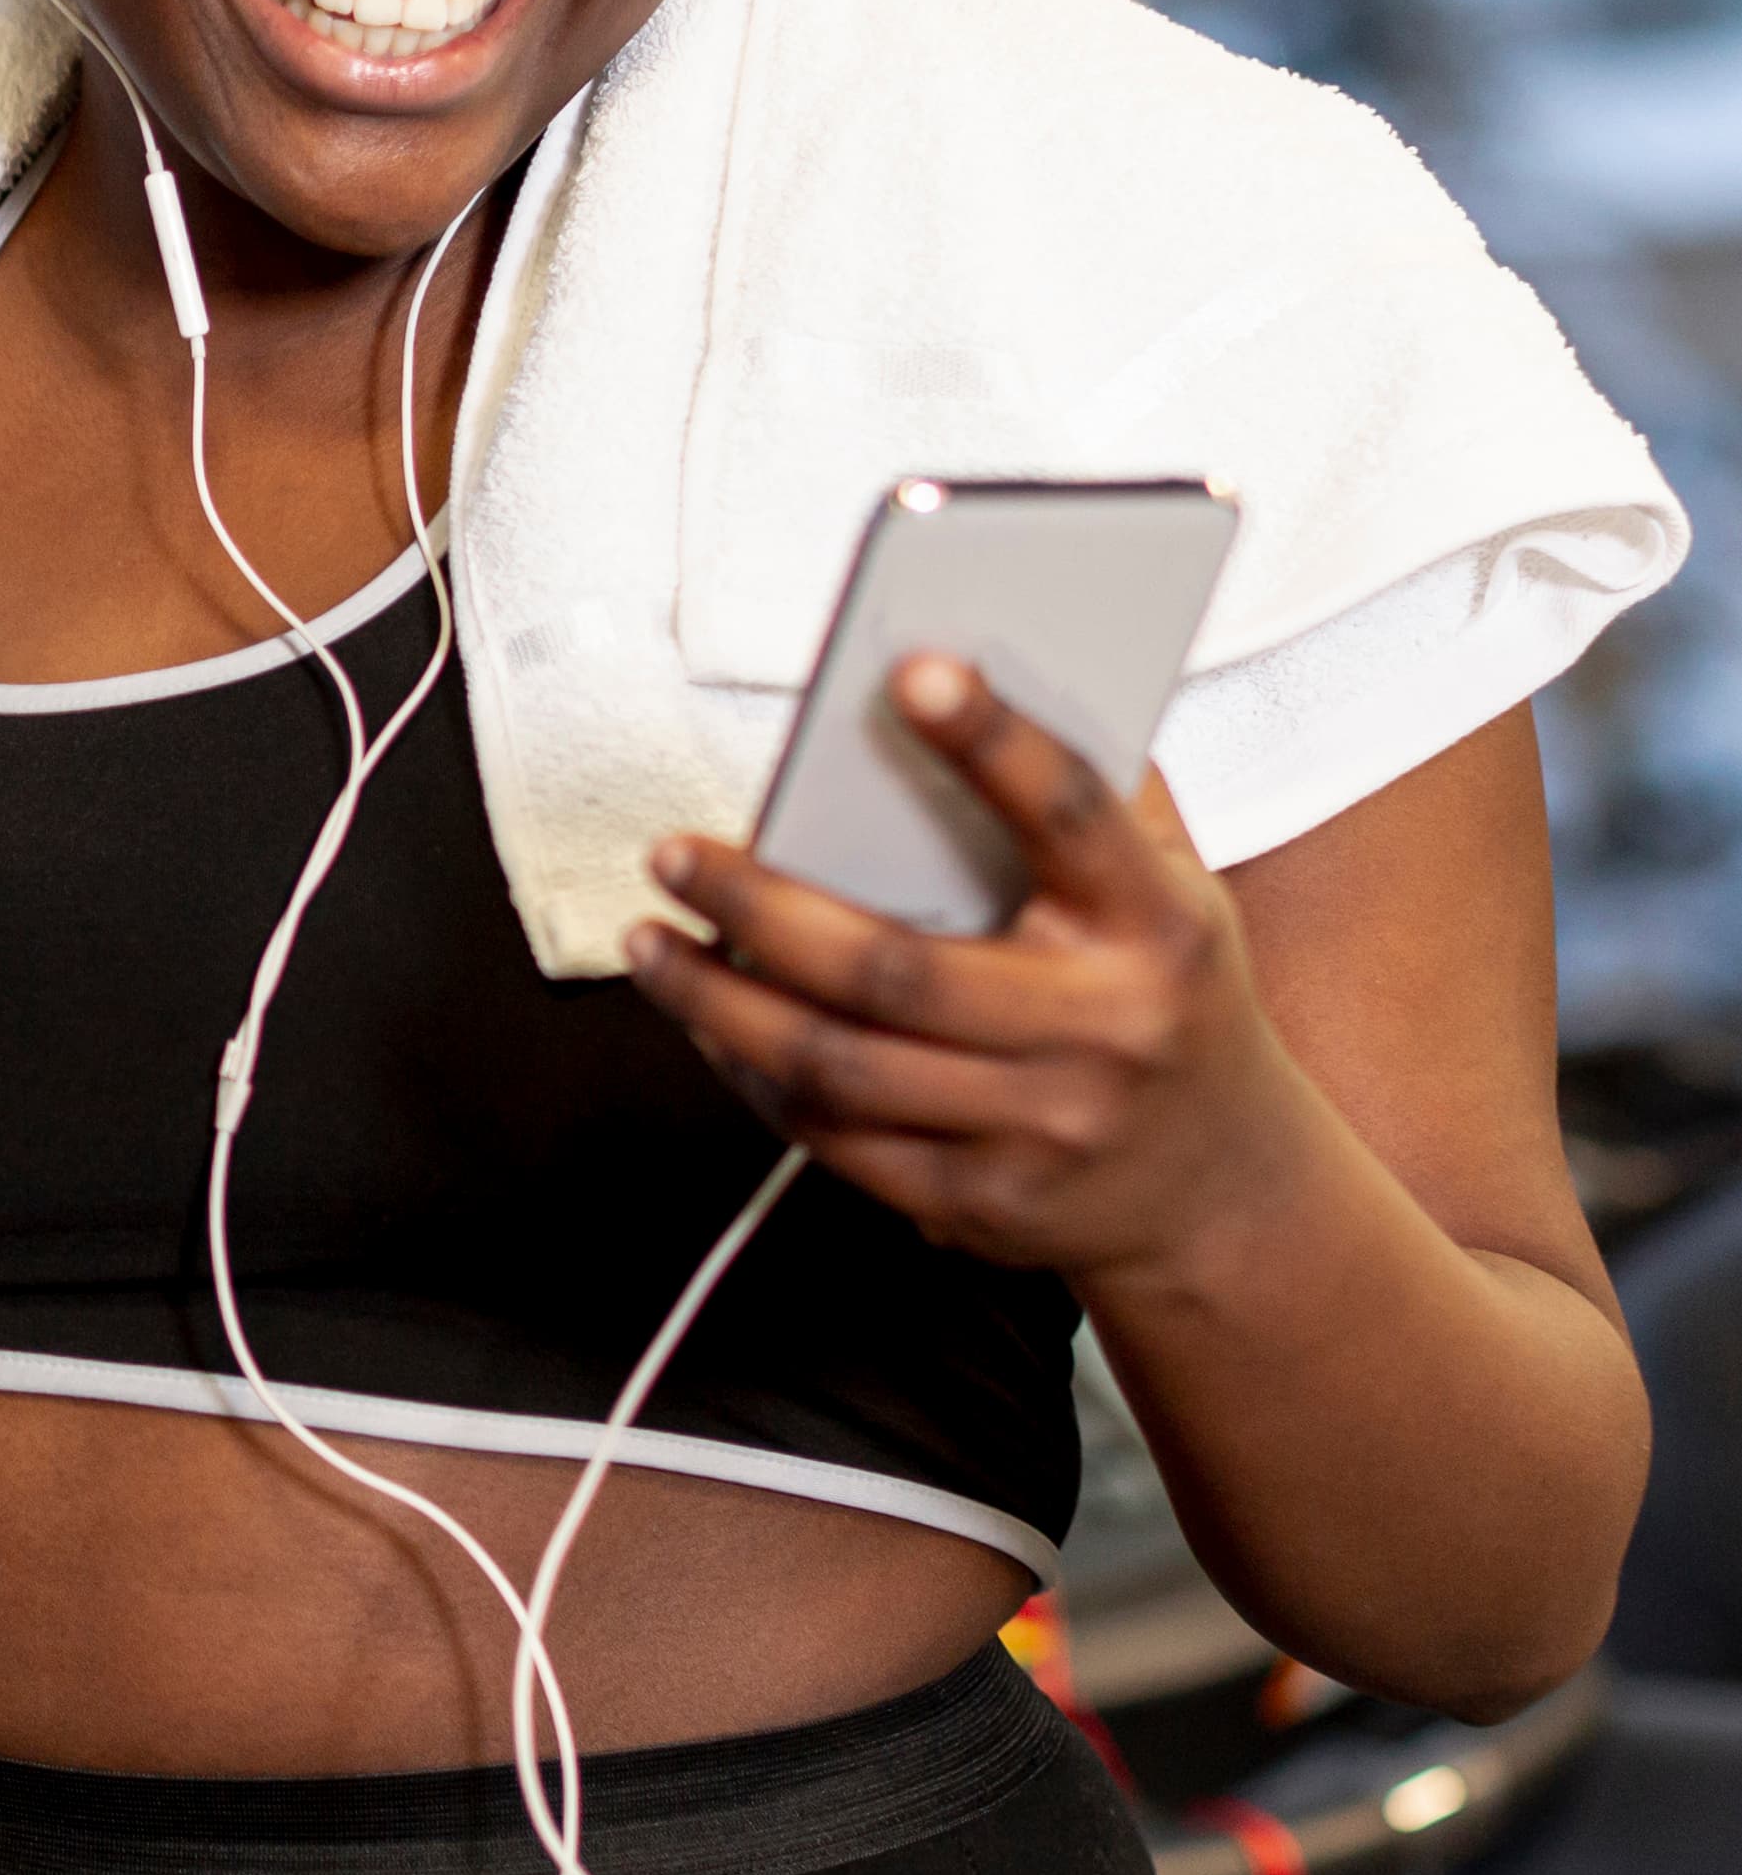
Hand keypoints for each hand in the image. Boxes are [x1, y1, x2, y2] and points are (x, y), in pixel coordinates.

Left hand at [624, 655, 1316, 1284]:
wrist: (1224, 1190)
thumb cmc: (1163, 994)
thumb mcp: (1167, 890)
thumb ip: (1081, 799)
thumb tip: (938, 689)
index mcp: (1158, 924)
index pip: (1071, 814)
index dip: (994, 739)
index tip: (909, 670)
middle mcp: (1105, 1032)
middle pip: (894, 969)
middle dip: (758, 905)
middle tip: (672, 854)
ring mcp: (1042, 1129)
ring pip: (839, 1063)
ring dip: (718, 1000)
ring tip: (650, 942)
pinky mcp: (983, 1204)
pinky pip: (835, 1137)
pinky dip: (752, 1073)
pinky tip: (706, 1020)